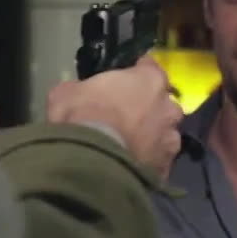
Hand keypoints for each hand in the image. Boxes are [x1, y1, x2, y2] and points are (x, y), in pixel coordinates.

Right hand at [45, 56, 182, 179]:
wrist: (89, 160)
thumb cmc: (81, 116)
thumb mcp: (67, 92)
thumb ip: (81, 89)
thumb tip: (77, 94)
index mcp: (149, 81)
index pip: (151, 69)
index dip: (137, 73)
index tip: (127, 78)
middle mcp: (167, 108)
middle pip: (164, 104)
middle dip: (150, 108)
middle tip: (128, 116)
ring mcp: (169, 140)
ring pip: (166, 135)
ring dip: (153, 137)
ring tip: (131, 146)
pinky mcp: (165, 168)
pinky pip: (158, 162)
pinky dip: (148, 162)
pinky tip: (131, 166)